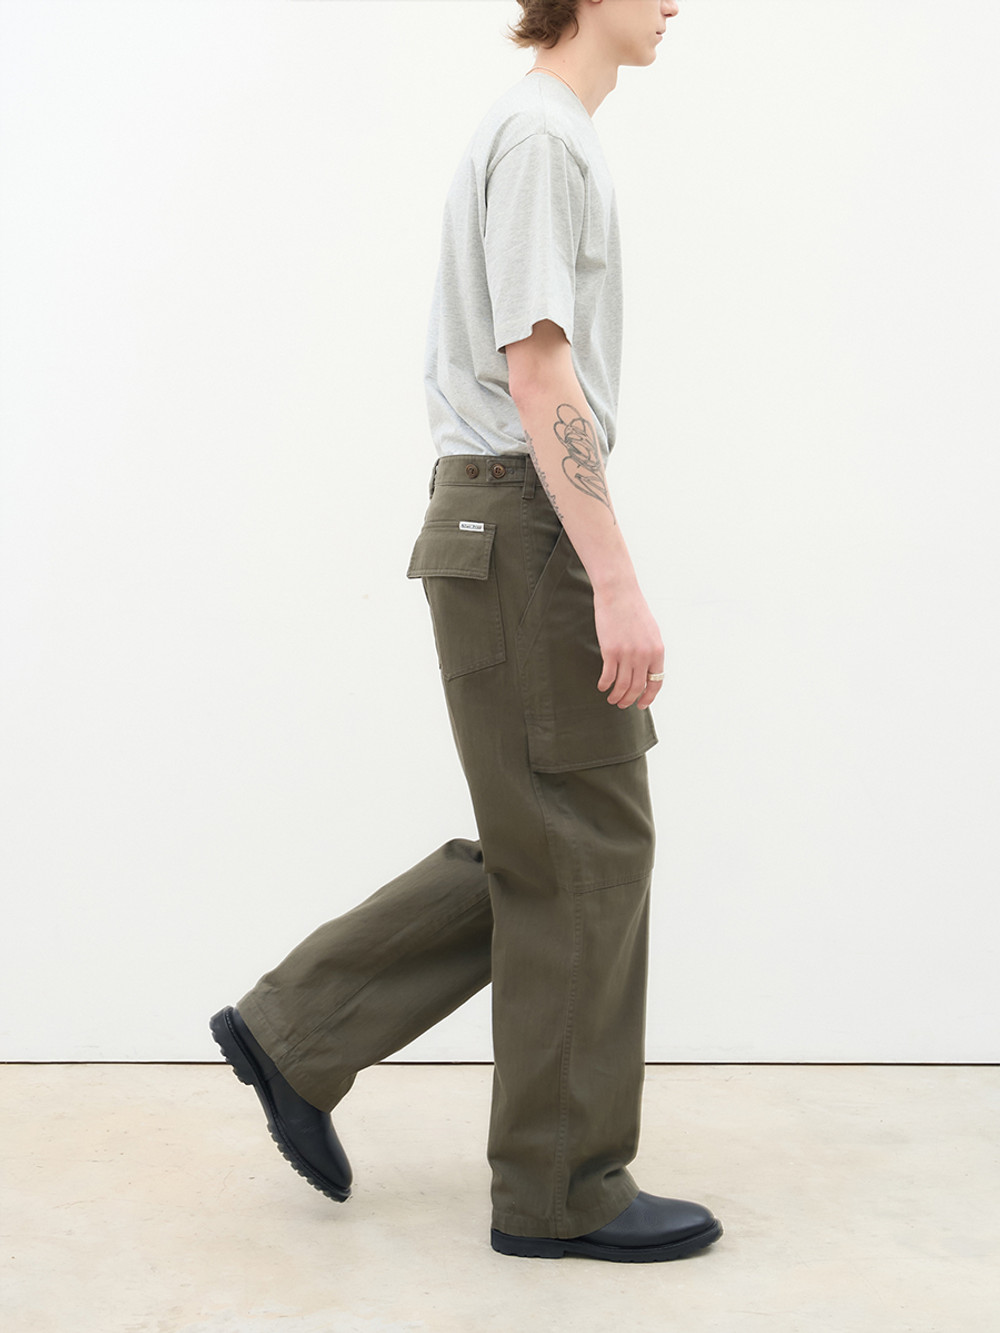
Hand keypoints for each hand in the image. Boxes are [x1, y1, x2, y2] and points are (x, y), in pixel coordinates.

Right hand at [593, 584, 663, 709]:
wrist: (618, 593)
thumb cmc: (633, 610)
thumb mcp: (651, 631)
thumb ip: (650, 651)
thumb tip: (647, 669)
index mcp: (657, 651)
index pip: (656, 682)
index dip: (648, 697)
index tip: (641, 704)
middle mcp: (644, 655)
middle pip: (638, 687)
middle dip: (630, 700)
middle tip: (622, 704)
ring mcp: (627, 654)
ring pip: (622, 685)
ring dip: (616, 696)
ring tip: (611, 699)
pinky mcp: (610, 651)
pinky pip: (608, 676)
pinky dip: (604, 685)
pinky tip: (601, 686)